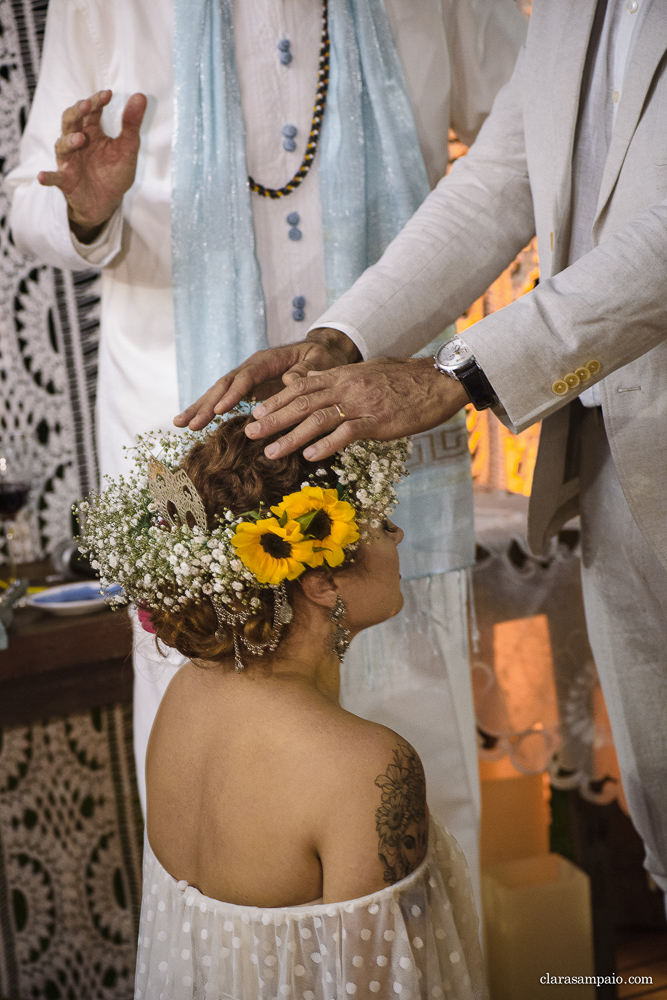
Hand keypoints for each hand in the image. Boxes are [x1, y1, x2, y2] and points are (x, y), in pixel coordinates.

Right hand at [38, 90, 146, 241]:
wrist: (106, 203)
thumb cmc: (114, 173)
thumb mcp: (127, 149)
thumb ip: (132, 125)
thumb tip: (141, 96)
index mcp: (91, 132)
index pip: (90, 111)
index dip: (96, 101)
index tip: (108, 94)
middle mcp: (76, 142)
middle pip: (71, 121)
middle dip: (76, 112)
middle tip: (86, 105)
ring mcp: (69, 161)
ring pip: (62, 146)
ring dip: (68, 141)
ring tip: (80, 139)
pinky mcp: (65, 180)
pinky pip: (54, 177)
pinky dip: (47, 176)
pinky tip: (42, 177)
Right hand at [173, 329, 360, 429]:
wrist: (320, 353)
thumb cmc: (322, 358)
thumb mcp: (320, 363)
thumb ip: (305, 372)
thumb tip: (289, 381)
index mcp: (266, 360)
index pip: (245, 377)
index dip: (232, 394)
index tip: (219, 410)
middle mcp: (250, 367)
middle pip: (224, 385)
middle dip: (206, 404)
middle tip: (189, 423)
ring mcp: (245, 377)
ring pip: (218, 392)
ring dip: (199, 408)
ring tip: (179, 424)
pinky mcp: (245, 389)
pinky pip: (223, 399)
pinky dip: (208, 410)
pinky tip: (193, 423)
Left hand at [243, 356, 468, 460]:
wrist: (437, 382)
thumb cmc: (403, 380)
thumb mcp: (365, 372)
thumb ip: (335, 377)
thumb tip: (309, 379)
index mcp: (342, 376)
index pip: (301, 387)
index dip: (276, 400)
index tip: (256, 412)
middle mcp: (346, 387)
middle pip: (301, 403)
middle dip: (273, 419)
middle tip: (250, 433)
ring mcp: (361, 404)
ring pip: (317, 420)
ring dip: (291, 437)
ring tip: (271, 452)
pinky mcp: (377, 421)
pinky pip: (347, 433)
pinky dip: (326, 445)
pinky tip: (310, 456)